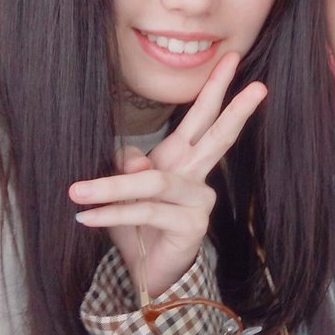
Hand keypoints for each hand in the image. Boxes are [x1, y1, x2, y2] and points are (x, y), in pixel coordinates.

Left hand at [69, 52, 265, 298]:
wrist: (146, 276)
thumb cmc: (136, 230)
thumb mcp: (123, 191)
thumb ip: (128, 167)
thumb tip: (133, 158)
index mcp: (182, 162)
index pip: (202, 120)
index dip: (216, 89)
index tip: (232, 58)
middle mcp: (196, 178)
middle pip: (216, 137)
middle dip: (232, 108)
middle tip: (258, 85)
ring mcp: (198, 202)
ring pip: (153, 182)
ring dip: (110, 187)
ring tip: (76, 192)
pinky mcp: (191, 225)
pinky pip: (146, 211)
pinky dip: (113, 213)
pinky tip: (86, 217)